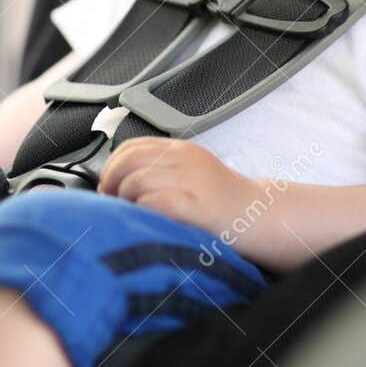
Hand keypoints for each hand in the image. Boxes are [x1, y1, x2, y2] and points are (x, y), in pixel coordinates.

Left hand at [97, 138, 254, 235]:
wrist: (257, 215)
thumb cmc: (221, 202)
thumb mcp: (191, 173)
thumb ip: (160, 171)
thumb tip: (118, 182)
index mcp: (181, 150)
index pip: (131, 147)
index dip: (112, 166)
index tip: (107, 186)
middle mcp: (184, 159)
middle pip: (128, 160)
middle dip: (111, 182)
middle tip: (112, 201)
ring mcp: (190, 180)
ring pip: (136, 180)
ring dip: (125, 200)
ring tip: (132, 213)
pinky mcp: (194, 204)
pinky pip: (152, 201)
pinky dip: (141, 211)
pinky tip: (148, 220)